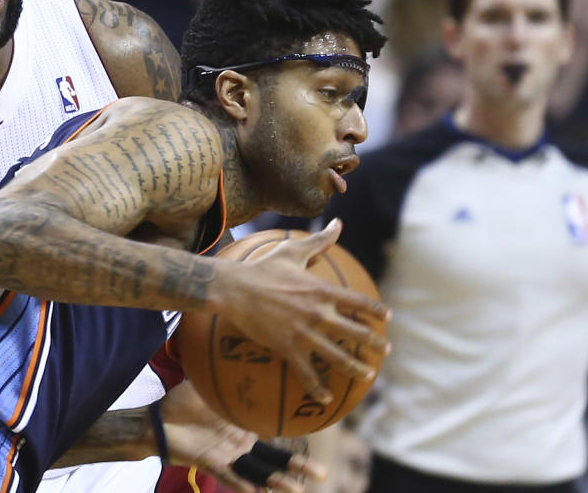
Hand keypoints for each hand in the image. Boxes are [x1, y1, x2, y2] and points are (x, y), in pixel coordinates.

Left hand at [161, 381, 325, 491]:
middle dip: (296, 468)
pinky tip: (255, 492)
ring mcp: (227, 456)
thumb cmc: (183, 402)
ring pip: (256, 472)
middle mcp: (240, 445)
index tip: (317, 438)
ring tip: (296, 491)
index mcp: (244, 427)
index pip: (274, 435)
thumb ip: (225, 371)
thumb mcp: (208, 383)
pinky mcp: (210, 462)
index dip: (293, 438)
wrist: (158, 419)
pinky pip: (227, 475)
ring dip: (275, 482)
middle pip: (274, 460)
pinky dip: (241, 484)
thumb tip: (236, 340)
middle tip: (323, 476)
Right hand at [214, 219, 389, 404]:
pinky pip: (307, 372)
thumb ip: (319, 240)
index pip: (357, 302)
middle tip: (385, 351)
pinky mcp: (288, 347)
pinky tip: (326, 398)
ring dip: (355, 368)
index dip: (374, 310)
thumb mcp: (292, 251)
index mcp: (321, 291)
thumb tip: (338, 222)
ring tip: (367, 376)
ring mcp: (304, 333)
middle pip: (355, 333)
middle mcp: (318, 313)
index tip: (386, 318)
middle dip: (373, 343)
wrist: (234, 289)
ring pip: (337, 356)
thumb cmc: (262, 268)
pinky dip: (317, 387)